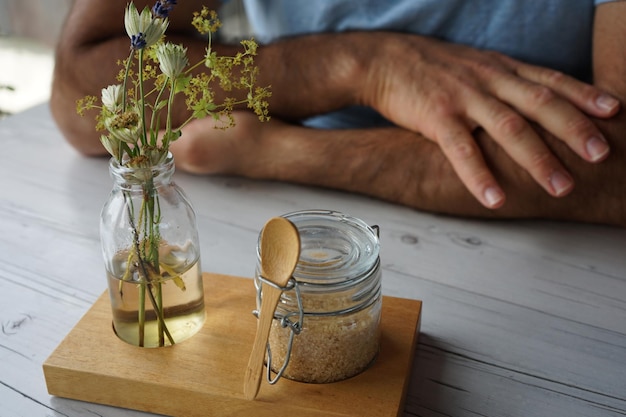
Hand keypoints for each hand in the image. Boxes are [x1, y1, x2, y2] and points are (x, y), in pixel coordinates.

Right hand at [358, 33, 619, 207]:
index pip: (550, 79)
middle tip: (601, 154)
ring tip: (561, 186)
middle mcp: (489, 80)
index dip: (584, 94)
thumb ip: (502, 82)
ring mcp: (463, 98)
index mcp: (500, 68)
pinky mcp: (436, 116)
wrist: (384, 60)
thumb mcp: (474, 66)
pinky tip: (495, 198)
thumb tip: (530, 104)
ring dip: (537, 158)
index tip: (614, 110)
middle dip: (574, 129)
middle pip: (540, 103)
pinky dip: (479, 175)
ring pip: (509, 127)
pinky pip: (462, 149)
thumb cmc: (430, 68)